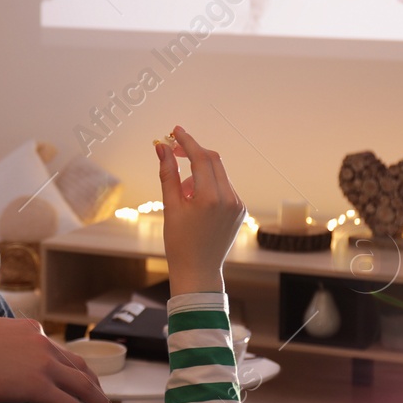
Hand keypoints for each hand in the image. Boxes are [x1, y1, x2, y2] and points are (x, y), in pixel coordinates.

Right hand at [0, 317, 114, 402]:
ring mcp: (44, 364)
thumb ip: (4, 340)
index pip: (58, 350)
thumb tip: (0, 351)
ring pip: (82, 386)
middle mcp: (43, 343)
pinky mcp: (39, 386)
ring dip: (97, 402)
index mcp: (31, 330)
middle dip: (93, 383)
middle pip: (78, 366)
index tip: (76, 378)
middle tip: (100, 398)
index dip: (70, 367)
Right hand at [157, 125, 244, 294]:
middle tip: (174, 150)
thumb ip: (168, 174)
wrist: (198, 270)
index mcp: (210, 198)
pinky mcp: (240, 211)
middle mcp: (229, 199)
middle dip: (194, 152)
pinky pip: (225, 187)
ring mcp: (238, 205)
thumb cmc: (180, 242)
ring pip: (219, 173)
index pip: (200, 158)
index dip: (187, 141)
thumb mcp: (170, 206)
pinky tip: (195, 201)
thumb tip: (161, 148)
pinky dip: (209, 184)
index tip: (175, 131)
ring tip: (182, 192)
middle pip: (213, 160)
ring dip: (200, 171)